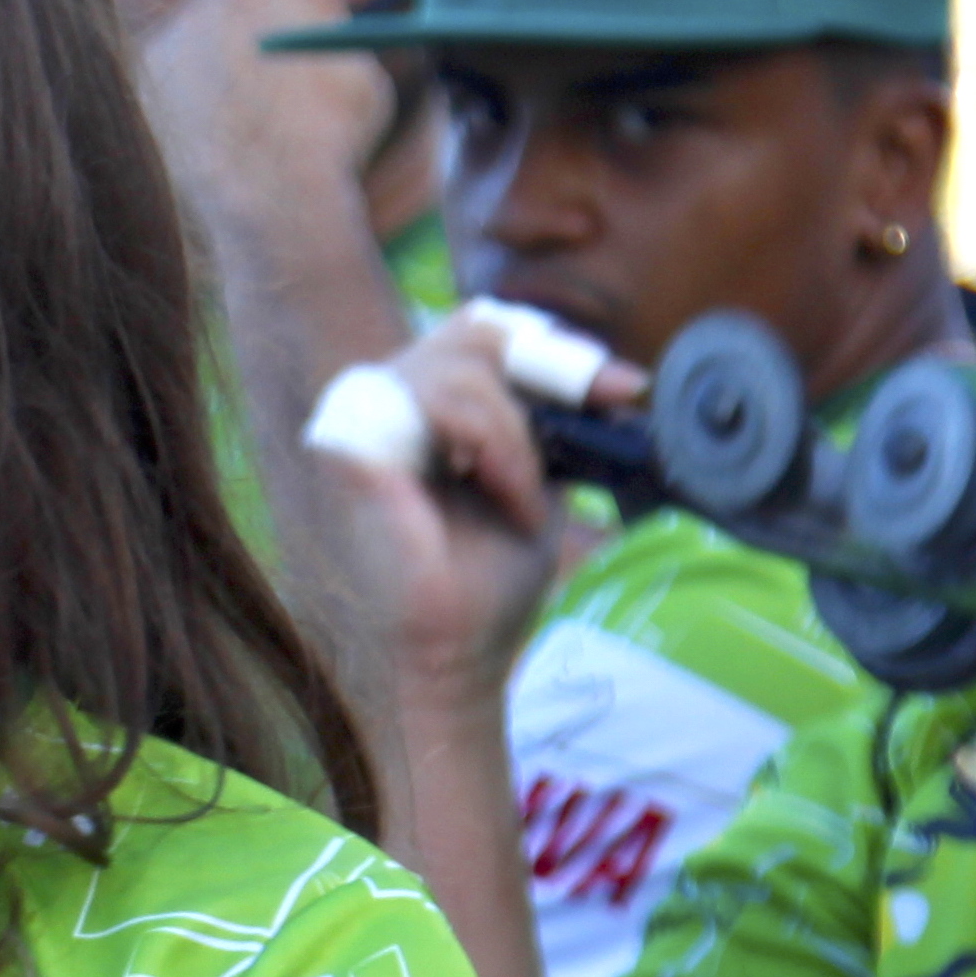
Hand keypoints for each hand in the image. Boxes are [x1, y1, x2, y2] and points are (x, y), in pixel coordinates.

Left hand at [133, 0, 401, 269]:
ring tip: (241, 127)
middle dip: (244, 25)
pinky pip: (167, 73)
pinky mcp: (147, 64)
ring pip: (197, 37)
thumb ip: (324, 37)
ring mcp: (188, 23)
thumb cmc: (333, 142)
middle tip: (263, 87)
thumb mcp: (360, 78)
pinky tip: (206, 136)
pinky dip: (182, 99)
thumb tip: (307, 37)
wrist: (275, 190)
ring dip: (213, 69)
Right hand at [308, 314, 609, 711]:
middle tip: (602, 406)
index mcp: (425, 408)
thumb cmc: (492, 574)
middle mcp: (388, 404)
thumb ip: (549, 421)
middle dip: (547, 366)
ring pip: (460, 368)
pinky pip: (435, 404)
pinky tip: (505, 494)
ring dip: (516, 434)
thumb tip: (616, 376)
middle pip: (472, 330)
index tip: (622, 387)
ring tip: (528, 494)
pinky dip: (492, 446)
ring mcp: (363, 422)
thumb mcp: (538, 476)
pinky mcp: (353, 449)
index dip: (551, 345)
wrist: (460, 646)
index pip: (482, 331)